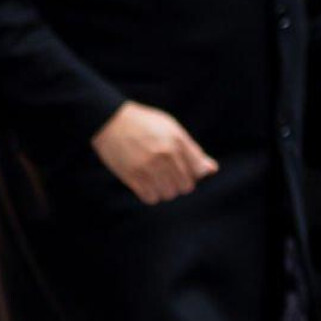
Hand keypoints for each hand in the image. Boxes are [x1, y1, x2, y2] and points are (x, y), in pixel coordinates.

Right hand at [92, 102, 217, 203]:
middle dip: (179, 183)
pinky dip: (150, 195)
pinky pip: (150, 198)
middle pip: (185, 186)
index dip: (193, 173)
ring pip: (168, 194)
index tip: (184, 168)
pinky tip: (146, 185)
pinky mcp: (132, 176)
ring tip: (156, 180)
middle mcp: (165, 155)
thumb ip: (192, 150)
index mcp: (177, 141)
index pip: (198, 171)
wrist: (109, 121)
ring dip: (164, 191)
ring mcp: (148, 167)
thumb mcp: (171, 129)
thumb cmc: (143, 124)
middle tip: (168, 175)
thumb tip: (212, 170)